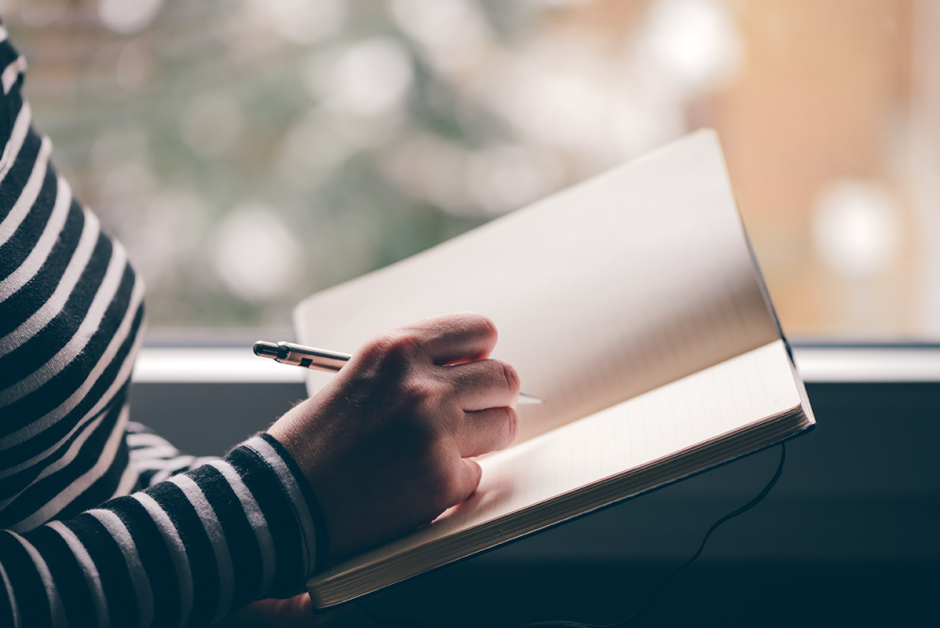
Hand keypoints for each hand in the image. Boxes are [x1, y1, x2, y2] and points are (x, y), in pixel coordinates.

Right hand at [268, 312, 519, 559]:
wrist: (283, 500)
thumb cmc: (315, 441)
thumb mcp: (361, 376)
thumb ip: (415, 367)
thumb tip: (472, 369)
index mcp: (397, 349)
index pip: (479, 331)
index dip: (478, 354)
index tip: (472, 369)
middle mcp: (422, 386)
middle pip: (503, 378)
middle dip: (490, 397)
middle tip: (467, 414)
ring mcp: (436, 434)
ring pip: (504, 424)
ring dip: (483, 437)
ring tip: (443, 448)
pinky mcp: (443, 480)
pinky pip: (477, 472)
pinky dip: (454, 480)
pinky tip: (417, 481)